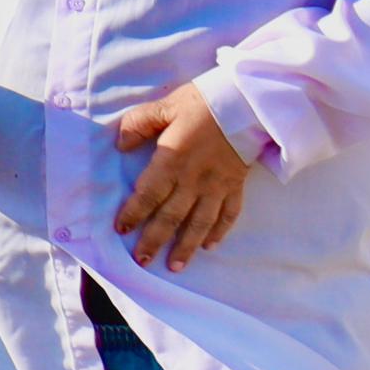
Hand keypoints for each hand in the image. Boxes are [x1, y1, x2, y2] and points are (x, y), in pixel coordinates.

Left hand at [113, 80, 250, 271]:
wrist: (250, 104)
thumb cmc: (203, 103)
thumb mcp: (165, 106)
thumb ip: (139, 124)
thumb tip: (120, 145)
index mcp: (172, 160)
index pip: (148, 194)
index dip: (134, 213)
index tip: (121, 229)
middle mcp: (194, 180)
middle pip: (172, 216)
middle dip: (155, 240)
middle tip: (143, 261)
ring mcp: (218, 186)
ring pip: (200, 223)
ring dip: (187, 246)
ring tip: (175, 266)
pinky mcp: (237, 185)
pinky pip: (229, 214)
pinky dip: (220, 231)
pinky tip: (210, 246)